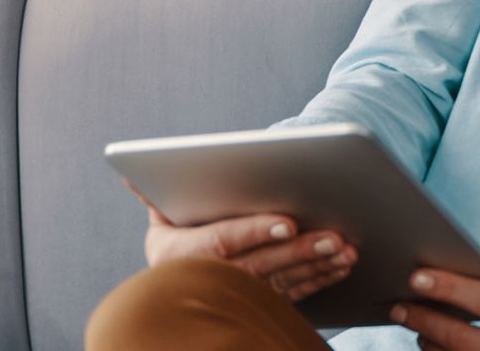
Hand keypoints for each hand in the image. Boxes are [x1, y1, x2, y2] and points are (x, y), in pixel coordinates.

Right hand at [137, 193, 354, 303]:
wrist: (176, 286)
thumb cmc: (178, 233)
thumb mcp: (163, 215)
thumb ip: (158, 194)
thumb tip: (133, 174)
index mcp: (180, 255)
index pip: (221, 242)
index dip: (254, 232)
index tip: (288, 223)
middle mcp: (207, 281)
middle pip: (260, 266)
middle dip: (299, 252)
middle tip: (335, 236)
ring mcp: (235, 297)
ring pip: (282, 283)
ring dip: (316, 267)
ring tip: (346, 250)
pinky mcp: (259, 305)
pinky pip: (293, 294)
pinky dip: (319, 280)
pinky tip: (341, 265)